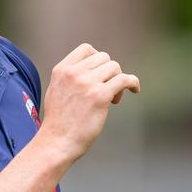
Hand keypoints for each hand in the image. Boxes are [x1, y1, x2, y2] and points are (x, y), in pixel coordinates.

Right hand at [38, 43, 139, 162]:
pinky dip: (133, 83)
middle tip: (107, 90)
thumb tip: (92, 69)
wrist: (57, 142)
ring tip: (112, 99)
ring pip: (115, 67)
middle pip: (104, 58)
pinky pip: (124, 80)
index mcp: (61, 70)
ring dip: (118, 81)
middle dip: (109, 72)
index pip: (86, 49)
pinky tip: (135, 90)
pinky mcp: (100, 96)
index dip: (98, 58)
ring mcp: (87, 83)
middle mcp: (74, 73)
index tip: (101, 73)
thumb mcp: (56, 91)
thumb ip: (70, 78)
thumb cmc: (58, 122)